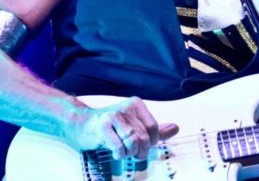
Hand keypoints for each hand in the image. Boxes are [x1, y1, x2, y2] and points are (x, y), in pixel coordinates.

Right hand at [61, 96, 178, 159]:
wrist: (82, 124)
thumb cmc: (111, 127)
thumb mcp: (134, 126)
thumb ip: (156, 129)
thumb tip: (176, 128)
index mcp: (136, 104)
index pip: (154, 128)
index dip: (151, 142)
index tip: (143, 146)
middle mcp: (126, 107)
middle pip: (143, 137)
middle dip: (140, 151)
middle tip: (133, 153)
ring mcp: (114, 116)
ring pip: (133, 142)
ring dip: (129, 153)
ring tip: (124, 152)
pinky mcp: (102, 126)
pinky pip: (119, 147)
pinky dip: (119, 154)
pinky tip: (115, 152)